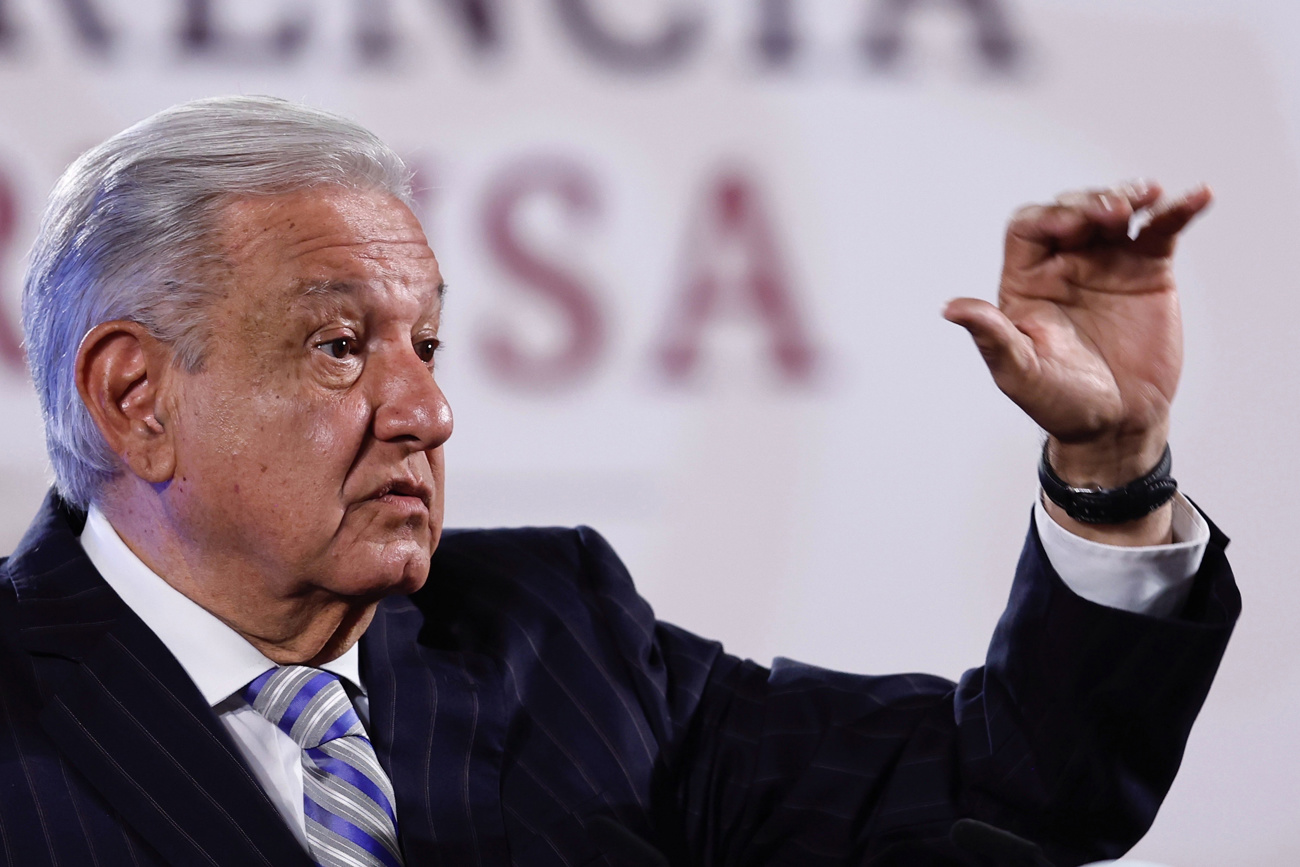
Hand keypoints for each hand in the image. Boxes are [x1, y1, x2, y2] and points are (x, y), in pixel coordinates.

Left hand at [944, 181, 1211, 541]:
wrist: (1115, 425)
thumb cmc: (1059, 402)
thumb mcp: (1020, 372)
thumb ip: (992, 337)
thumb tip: (950, 309)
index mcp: (1026, 281)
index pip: (1029, 227)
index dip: (1050, 217)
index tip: (1074, 228)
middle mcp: (1064, 264)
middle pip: (1072, 209)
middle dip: (1091, 202)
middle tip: (1113, 215)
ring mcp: (1108, 264)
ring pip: (1116, 210)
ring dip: (1129, 195)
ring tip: (1146, 199)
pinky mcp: (1148, 272)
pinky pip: (1162, 230)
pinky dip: (1179, 211)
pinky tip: (1199, 197)